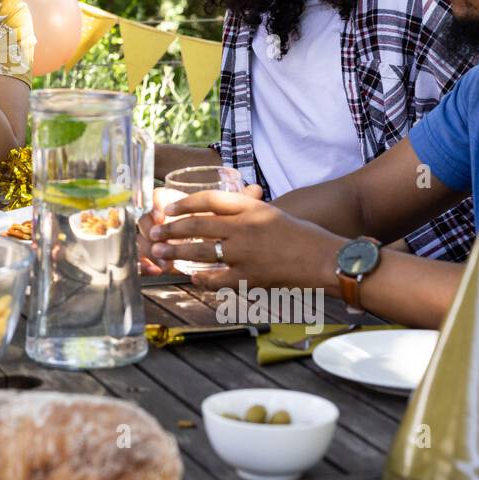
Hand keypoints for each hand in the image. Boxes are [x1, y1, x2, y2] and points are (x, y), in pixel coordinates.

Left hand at [142, 184, 339, 290]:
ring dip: (176, 253)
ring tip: (160, 254)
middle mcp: (243, 228)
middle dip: (170, 230)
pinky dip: (200, 278)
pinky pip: (215, 279)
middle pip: (196, 225)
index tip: (168, 209)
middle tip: (154, 234)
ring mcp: (244, 254)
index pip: (208, 200)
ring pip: (200, 252)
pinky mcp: (248, 277)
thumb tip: (215, 210)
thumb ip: (244, 210)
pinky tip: (192, 277)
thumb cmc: (300, 235)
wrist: (324, 259)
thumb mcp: (270, 213)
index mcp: (250, 208)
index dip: (184, 204)